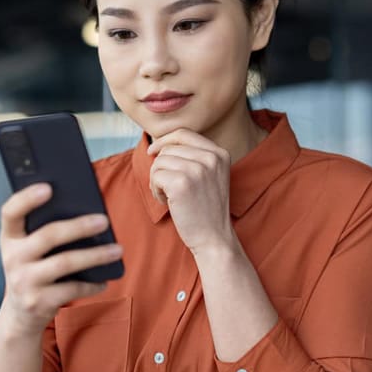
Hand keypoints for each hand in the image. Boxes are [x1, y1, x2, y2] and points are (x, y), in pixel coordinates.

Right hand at [0, 183, 121, 337]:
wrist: (20, 315)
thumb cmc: (33, 270)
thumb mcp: (28, 250)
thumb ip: (44, 231)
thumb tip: (85, 212)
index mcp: (9, 238)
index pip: (10, 213)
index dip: (26, 199)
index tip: (48, 187)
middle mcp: (12, 258)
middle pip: (48, 236)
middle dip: (79, 227)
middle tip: (104, 221)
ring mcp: (24, 281)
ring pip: (65, 262)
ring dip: (95, 255)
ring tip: (117, 250)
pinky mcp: (38, 302)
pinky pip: (72, 288)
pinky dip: (92, 284)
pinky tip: (104, 279)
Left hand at [147, 129, 240, 255]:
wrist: (214, 237)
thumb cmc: (205, 209)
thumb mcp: (209, 176)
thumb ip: (193, 157)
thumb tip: (158, 145)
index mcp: (219, 153)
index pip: (183, 133)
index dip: (164, 140)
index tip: (152, 152)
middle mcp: (211, 158)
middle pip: (168, 149)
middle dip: (161, 168)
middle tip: (168, 188)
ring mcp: (197, 169)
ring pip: (159, 162)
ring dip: (157, 180)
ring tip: (169, 196)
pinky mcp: (182, 183)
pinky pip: (155, 176)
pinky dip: (155, 190)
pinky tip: (167, 202)